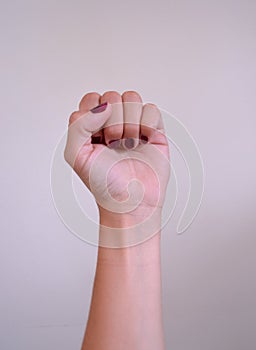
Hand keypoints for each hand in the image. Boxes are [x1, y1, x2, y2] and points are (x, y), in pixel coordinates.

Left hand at [64, 91, 169, 226]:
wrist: (131, 202)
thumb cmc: (104, 184)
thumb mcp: (76, 155)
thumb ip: (78, 125)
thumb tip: (104, 106)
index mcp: (92, 127)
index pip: (92, 99)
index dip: (93, 114)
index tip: (96, 137)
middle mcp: (112, 123)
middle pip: (112, 96)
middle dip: (112, 121)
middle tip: (113, 143)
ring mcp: (133, 125)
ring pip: (132, 98)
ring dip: (130, 122)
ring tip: (128, 143)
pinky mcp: (153, 130)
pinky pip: (151, 109)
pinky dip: (147, 124)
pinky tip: (143, 140)